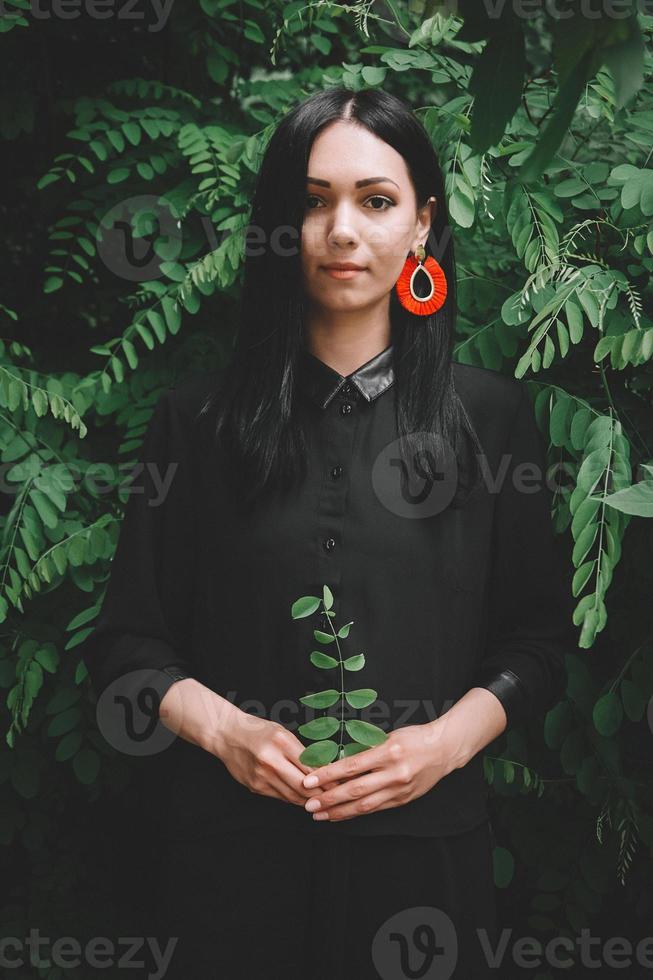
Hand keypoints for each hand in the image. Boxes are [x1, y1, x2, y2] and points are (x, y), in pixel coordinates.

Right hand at [158, 679, 338, 807]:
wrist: (226, 735)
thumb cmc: (257, 730)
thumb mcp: (282, 733)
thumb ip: (300, 750)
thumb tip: (322, 768)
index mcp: (281, 742)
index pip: (310, 766)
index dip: (328, 779)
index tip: (341, 783)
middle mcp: (271, 760)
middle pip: (303, 785)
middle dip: (322, 794)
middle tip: (336, 797)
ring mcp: (261, 777)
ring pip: (292, 796)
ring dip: (309, 800)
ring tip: (323, 801)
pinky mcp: (255, 787)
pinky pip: (280, 797)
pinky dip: (293, 799)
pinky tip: (302, 799)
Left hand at [299, 723, 455, 821]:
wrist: (444, 750)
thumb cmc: (414, 738)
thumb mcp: (389, 736)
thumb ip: (367, 749)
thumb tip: (339, 762)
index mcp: (388, 752)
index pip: (352, 766)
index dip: (329, 775)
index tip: (310, 780)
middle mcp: (394, 773)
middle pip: (356, 790)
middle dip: (330, 799)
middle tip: (309, 805)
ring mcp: (399, 789)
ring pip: (364, 805)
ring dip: (339, 811)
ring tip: (320, 815)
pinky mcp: (403, 800)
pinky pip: (376, 809)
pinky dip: (356, 813)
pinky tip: (342, 815)